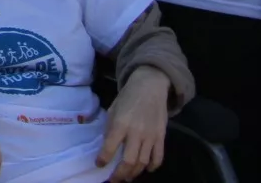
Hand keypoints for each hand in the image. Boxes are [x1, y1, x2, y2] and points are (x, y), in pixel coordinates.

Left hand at [98, 65, 169, 180]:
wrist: (150, 87)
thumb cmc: (128, 97)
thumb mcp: (113, 109)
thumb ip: (110, 128)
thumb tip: (106, 147)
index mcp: (120, 124)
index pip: (109, 147)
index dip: (103, 159)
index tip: (99, 165)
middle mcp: (136, 132)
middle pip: (129, 161)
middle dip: (120, 174)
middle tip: (114, 180)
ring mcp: (150, 136)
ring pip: (143, 163)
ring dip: (134, 173)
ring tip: (127, 177)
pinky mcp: (161, 137)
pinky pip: (158, 157)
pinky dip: (152, 167)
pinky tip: (146, 169)